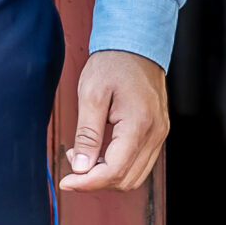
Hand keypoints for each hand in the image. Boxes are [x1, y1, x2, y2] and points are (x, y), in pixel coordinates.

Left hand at [57, 48, 167, 194]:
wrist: (136, 42)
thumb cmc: (113, 62)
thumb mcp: (91, 94)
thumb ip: (87, 134)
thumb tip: (80, 167)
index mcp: (139, 124)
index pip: (114, 171)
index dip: (87, 183)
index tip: (65, 181)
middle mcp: (155, 133)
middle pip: (126, 180)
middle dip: (96, 181)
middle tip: (73, 166)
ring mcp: (160, 133)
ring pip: (135, 176)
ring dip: (108, 176)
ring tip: (85, 157)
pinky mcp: (158, 131)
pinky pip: (140, 162)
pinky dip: (119, 166)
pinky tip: (101, 152)